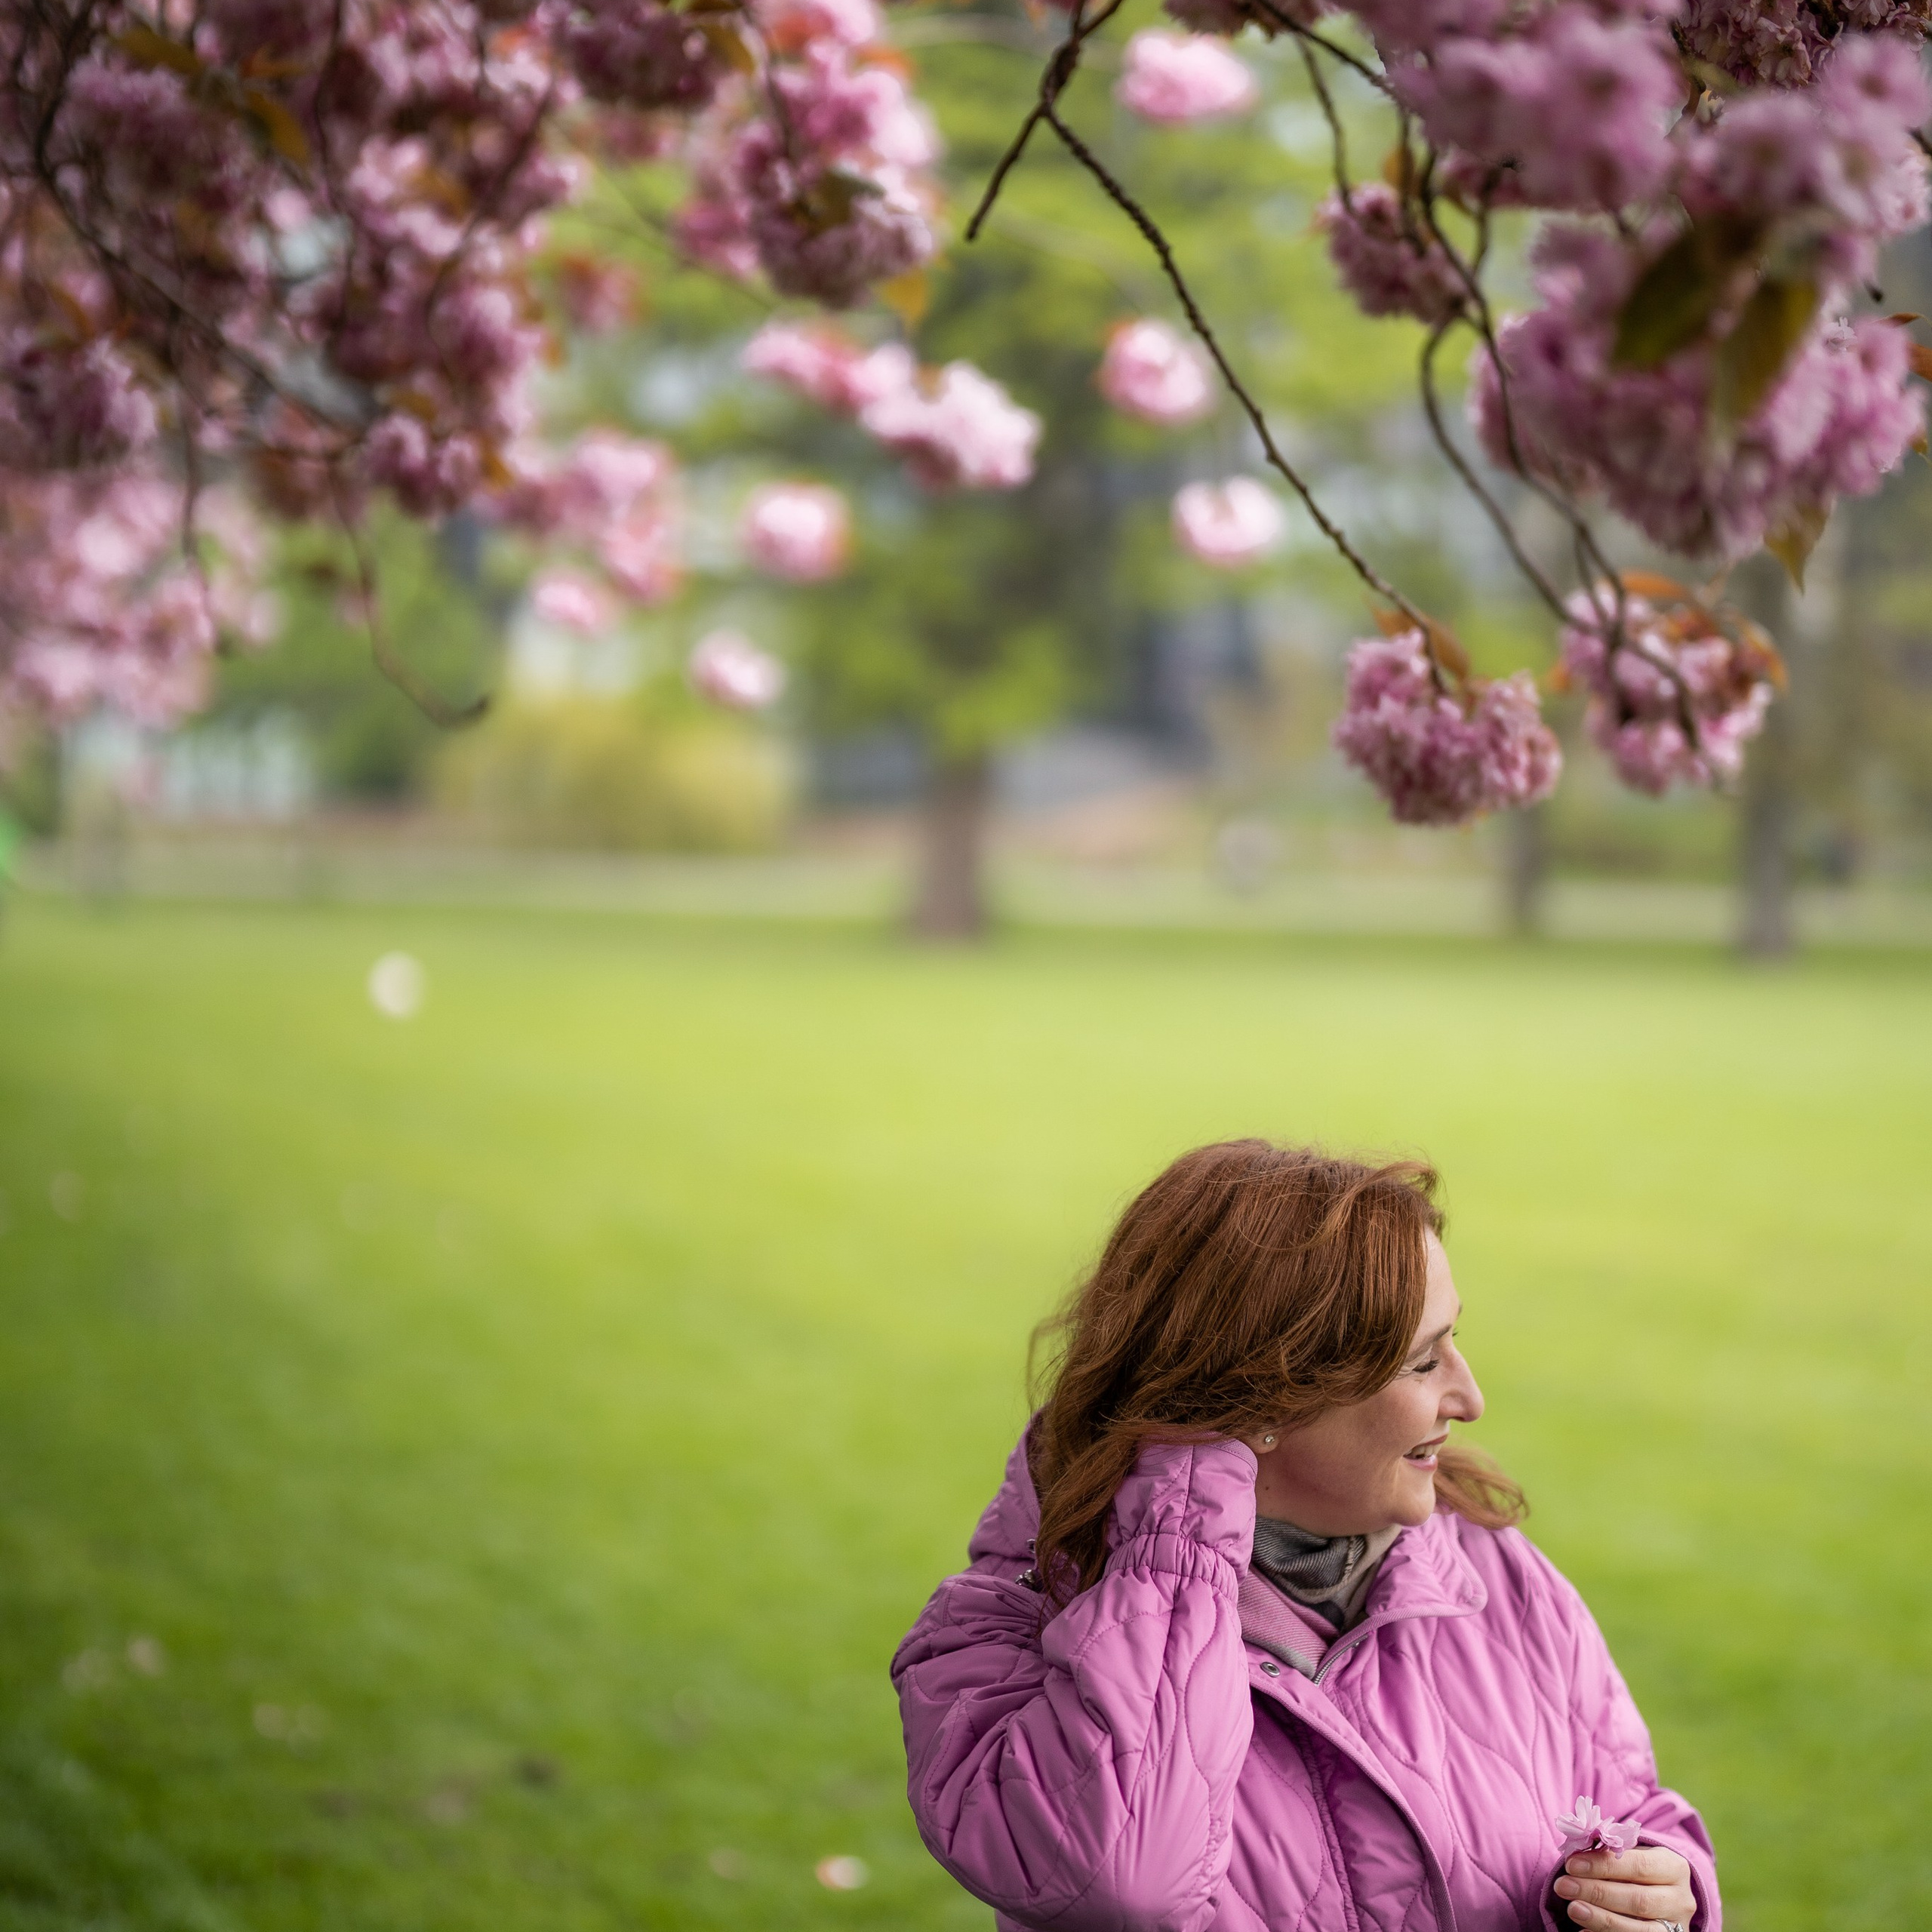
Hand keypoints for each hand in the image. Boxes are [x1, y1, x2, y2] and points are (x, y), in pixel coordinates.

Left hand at [1554, 1845, 1694, 1930]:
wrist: (1663, 1894)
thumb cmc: (1637, 1869)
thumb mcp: (1630, 1854)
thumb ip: (1608, 1852)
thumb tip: (1576, 1853)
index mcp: (1674, 1868)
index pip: (1638, 1866)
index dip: (1603, 1865)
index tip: (1571, 1864)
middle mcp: (1680, 1900)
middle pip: (1638, 1900)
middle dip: (1597, 1893)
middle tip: (1563, 1887)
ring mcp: (1676, 1927)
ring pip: (1639, 1929)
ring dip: (1601, 1919)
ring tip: (1572, 1909)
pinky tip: (1584, 1931)